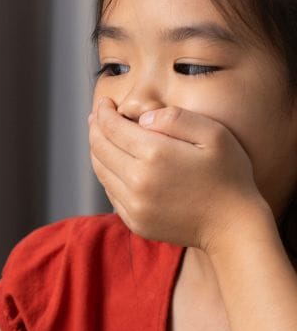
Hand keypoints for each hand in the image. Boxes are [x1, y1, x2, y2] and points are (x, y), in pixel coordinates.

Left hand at [88, 97, 265, 251]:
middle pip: (99, 148)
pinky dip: (108, 175)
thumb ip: (176, 118)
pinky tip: (117, 165)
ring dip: (98, 151)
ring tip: (103, 137)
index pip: (112, 127)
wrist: (234, 227)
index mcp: (154, 155)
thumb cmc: (229, 176)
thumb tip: (142, 118)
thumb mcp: (213, 134)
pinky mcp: (135, 222)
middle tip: (97, 117)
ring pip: (101, 171)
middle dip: (96, 129)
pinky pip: (111, 193)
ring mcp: (134, 205)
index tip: (104, 103)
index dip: (104, 112)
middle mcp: (137, 182)